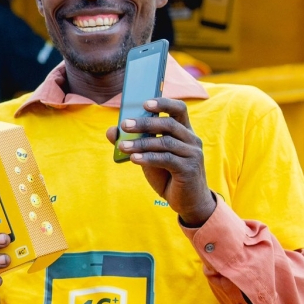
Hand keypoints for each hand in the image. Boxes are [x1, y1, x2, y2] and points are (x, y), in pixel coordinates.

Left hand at [106, 98, 215, 225]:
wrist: (187, 201)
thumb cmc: (167, 174)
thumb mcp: (148, 156)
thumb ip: (133, 142)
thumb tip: (111, 131)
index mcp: (184, 131)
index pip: (179, 109)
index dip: (163, 103)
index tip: (144, 103)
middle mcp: (192, 139)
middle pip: (169, 124)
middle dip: (145, 123)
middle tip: (124, 125)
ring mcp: (192, 154)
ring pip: (165, 142)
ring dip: (141, 143)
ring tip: (122, 146)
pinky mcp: (189, 169)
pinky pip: (166, 159)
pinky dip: (148, 158)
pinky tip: (134, 158)